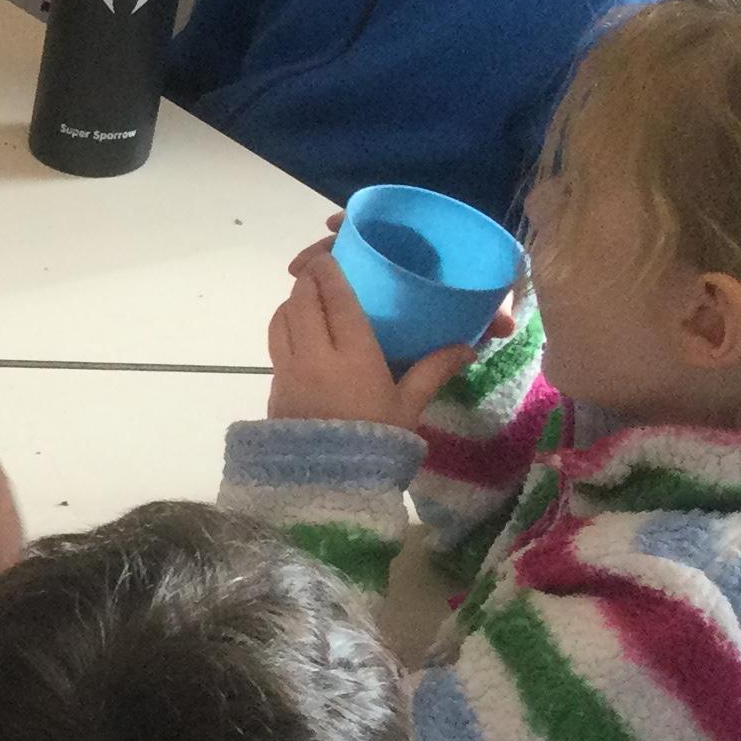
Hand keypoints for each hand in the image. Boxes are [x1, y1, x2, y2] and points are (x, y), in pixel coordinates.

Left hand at [266, 245, 487, 428]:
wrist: (329, 485)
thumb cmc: (376, 441)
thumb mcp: (408, 406)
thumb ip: (433, 371)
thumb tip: (466, 348)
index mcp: (353, 355)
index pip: (336, 300)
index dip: (329, 273)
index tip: (328, 255)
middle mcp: (314, 355)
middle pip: (302, 302)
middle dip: (307, 281)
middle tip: (316, 269)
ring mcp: (288, 371)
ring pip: (281, 321)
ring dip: (291, 302)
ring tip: (305, 297)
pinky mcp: (274, 388)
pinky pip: (275, 346)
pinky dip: (284, 329)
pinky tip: (297, 334)